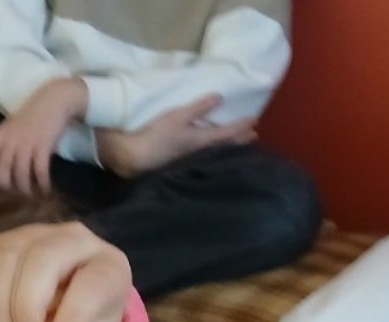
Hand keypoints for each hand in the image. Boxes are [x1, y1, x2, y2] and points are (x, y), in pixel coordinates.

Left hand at [0, 77, 87, 194]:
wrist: (55, 99)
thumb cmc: (35, 114)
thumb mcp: (16, 127)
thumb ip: (10, 144)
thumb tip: (10, 169)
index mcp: (2, 133)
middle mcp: (11, 139)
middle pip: (2, 168)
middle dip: (6, 185)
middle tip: (12, 197)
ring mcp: (26, 142)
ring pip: (20, 173)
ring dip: (25, 188)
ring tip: (30, 196)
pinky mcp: (42, 145)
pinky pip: (39, 170)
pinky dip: (42, 183)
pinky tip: (45, 190)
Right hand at [0, 220, 131, 321]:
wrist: (70, 308)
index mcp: (108, 267)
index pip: (90, 284)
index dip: (72, 320)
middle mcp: (75, 240)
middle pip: (42, 260)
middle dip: (26, 310)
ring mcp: (36, 234)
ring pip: (7, 258)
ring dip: (0, 307)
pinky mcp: (4, 243)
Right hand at [96, 95, 255, 179]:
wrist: (135, 157)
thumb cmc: (157, 135)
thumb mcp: (178, 116)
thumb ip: (198, 107)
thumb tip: (219, 97)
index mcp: (201, 140)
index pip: (227, 134)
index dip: (241, 127)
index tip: (254, 122)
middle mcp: (199, 151)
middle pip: (224, 145)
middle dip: (239, 140)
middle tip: (253, 136)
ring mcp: (190, 157)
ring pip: (215, 150)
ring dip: (227, 144)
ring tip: (237, 141)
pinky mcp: (181, 158)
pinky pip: (205, 151)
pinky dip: (214, 146)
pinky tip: (211, 145)